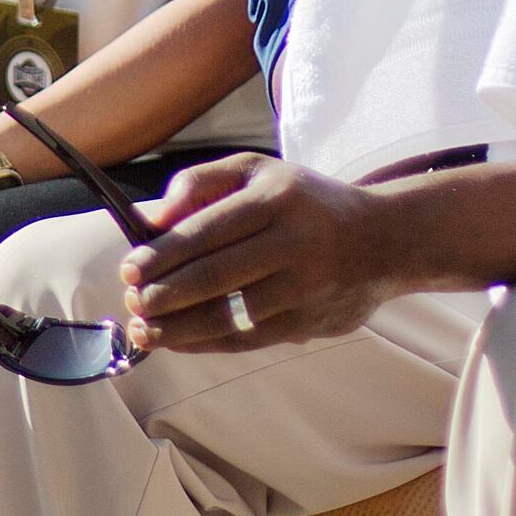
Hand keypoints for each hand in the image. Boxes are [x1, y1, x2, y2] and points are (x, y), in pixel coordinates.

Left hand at [117, 153, 395, 350]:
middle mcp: (295, 242)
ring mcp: (304, 287)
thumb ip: (203, 183)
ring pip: (231, 315)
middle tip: (132, 301)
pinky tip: (176, 341)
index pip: (209, 230)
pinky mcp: (309, 323)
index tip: (130, 269)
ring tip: (144, 329)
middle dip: (166, 294)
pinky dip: (207, 343)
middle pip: (217, 276)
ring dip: (180, 328)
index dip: (164, 254)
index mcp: (277, 198)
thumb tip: (155, 218)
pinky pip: (249, 338)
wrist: (385, 240)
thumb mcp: (259, 172)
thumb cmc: (305, 203)